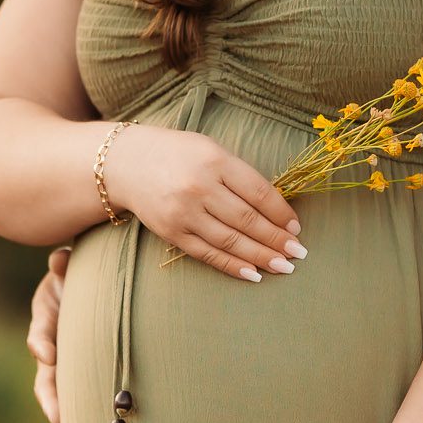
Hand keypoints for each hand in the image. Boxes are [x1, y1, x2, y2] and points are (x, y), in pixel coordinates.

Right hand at [27, 246, 68, 422]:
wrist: (92, 280)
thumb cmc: (80, 270)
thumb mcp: (71, 266)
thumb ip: (64, 266)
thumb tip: (60, 260)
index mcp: (47, 316)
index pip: (41, 333)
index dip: (42, 343)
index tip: (47, 354)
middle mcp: (52, 345)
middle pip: (46, 379)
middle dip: (52, 400)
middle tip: (58, 420)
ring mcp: (66, 362)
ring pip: (61, 395)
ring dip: (65, 418)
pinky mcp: (81, 371)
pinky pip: (80, 398)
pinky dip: (81, 419)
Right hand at [105, 125, 305, 281]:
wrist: (125, 163)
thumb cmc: (178, 154)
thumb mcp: (210, 150)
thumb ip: (239, 174)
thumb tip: (277, 207)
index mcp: (215, 160)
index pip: (258, 191)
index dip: (281, 213)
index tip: (296, 228)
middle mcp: (199, 187)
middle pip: (247, 220)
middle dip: (277, 240)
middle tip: (298, 254)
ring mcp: (184, 212)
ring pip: (230, 241)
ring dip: (261, 257)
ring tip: (283, 267)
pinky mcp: (171, 232)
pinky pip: (207, 253)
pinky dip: (232, 265)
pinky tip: (253, 273)